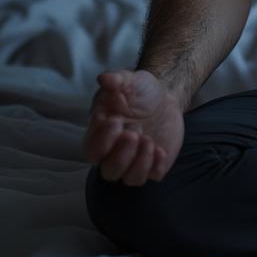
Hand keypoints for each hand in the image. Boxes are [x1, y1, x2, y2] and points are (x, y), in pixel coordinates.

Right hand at [83, 69, 185, 185]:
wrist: (164, 96)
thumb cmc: (139, 90)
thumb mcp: (128, 80)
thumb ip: (116, 80)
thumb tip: (105, 78)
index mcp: (101, 135)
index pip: (92, 149)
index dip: (101, 140)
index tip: (115, 121)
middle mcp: (115, 153)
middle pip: (109, 171)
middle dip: (120, 156)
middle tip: (133, 133)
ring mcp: (135, 159)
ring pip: (130, 178)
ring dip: (139, 163)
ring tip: (149, 140)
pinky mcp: (155, 163)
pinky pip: (153, 175)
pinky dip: (156, 167)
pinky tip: (162, 150)